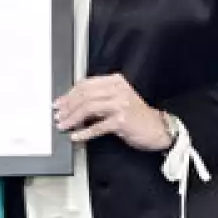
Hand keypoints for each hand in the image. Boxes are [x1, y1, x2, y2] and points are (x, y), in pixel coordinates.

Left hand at [55, 74, 173, 151]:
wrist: (158, 128)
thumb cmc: (136, 116)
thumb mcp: (118, 100)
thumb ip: (99, 98)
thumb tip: (73, 104)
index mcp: (115, 82)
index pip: (86, 84)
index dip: (69, 94)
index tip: (59, 103)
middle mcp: (118, 90)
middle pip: (84, 95)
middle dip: (68, 106)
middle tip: (59, 115)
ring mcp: (121, 104)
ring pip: (88, 108)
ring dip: (72, 118)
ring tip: (64, 125)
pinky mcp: (121, 120)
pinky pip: (97, 126)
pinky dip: (84, 132)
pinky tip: (76, 136)